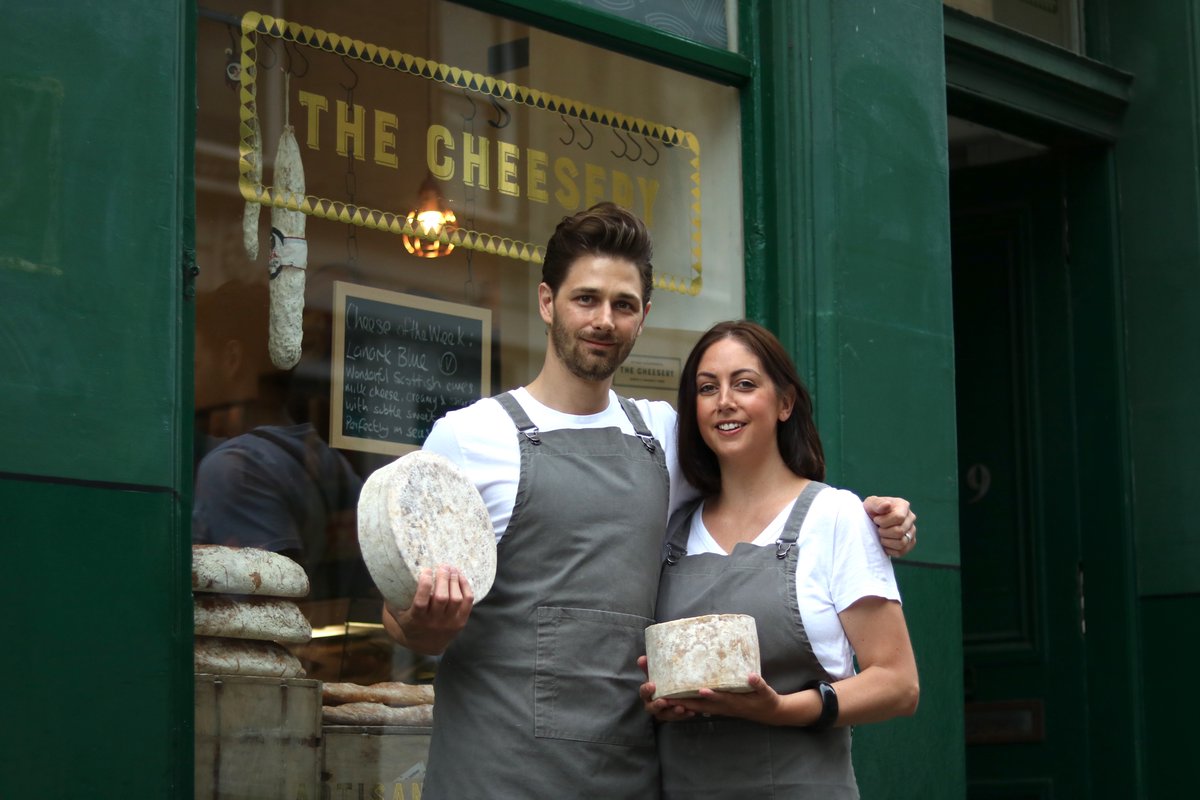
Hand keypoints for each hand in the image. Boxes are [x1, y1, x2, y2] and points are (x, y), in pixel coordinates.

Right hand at [382, 565, 472, 654]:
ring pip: (456, 599)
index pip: (421, 601)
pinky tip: (460, 577)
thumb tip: (387, 571)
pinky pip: (467, 602)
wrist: (425, 644)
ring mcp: (448, 623)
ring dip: (454, 580)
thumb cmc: (409, 620)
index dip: (424, 584)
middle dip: (443, 578)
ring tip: (451, 569)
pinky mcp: (461, 622)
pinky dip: (465, 587)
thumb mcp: (397, 612)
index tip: (426, 570)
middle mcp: (433, 622)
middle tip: (442, 566)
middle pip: (441, 598)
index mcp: (416, 619)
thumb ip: (391, 596)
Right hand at [637, 655, 695, 721]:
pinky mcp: (673, 717)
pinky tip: (691, 712)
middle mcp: (652, 704)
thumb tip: (642, 659)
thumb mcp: (657, 672)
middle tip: (664, 701)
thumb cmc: (663, 680)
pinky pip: (678, 718)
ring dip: (673, 712)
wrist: (675, 690)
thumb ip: (649, 666)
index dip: (646, 690)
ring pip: (665, 715)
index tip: (653, 685)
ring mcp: (663, 712)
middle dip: (657, 705)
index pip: (643, 692)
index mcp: (648, 693)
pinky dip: (684, 715)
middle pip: (651, 708)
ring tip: (681, 708)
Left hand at [669, 673, 783, 724]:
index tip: (701, 690)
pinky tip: (680, 701)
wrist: (770, 713)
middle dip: (687, 703)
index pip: (722, 699)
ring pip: (700, 708)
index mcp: (736, 703)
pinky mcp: (720, 708)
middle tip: (669, 699)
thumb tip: (751, 676)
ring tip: (667, 700)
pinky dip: (691, 705)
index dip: (712, 695)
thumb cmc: (767, 701)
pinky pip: (702, 708)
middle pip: (703, 706)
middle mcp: (725, 708)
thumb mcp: (766, 693)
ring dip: (684, 705)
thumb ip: (759, 684)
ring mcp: (721, 709)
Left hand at [864, 496, 916, 557]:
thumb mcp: (870, 504)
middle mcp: (911, 518)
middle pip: (900, 531)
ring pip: (902, 543)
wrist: (872, 522)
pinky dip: (890, 550)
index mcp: (903, 506)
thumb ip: (877, 504)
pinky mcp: (910, 543)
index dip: (884, 522)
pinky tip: (884, 543)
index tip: (876, 520)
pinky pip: (901, 551)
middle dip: (884, 532)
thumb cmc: (871, 511)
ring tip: (881, 536)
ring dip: (886, 542)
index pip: (899, 517)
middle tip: (878, 529)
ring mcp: (912, 531)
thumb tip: (887, 505)